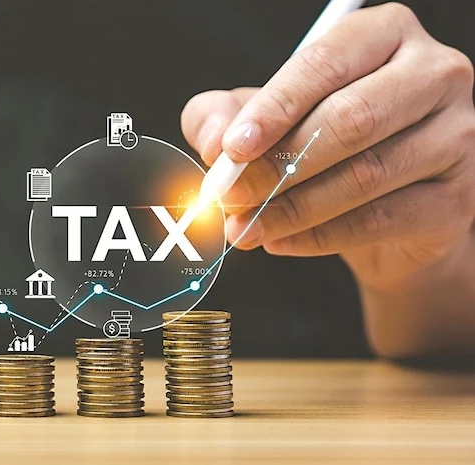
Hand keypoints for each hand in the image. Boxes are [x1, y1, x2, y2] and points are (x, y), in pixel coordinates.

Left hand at [181, 3, 474, 291]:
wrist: (389, 208)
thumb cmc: (326, 143)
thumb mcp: (267, 116)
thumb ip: (226, 114)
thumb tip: (209, 139)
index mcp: (386, 34)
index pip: (325, 64)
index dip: (273, 108)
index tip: (231, 148)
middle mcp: (435, 74)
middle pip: (349, 118)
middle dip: (277, 164)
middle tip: (229, 196)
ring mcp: (457, 135)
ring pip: (364, 174)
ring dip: (290, 208)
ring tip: (244, 228)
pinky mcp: (457, 196)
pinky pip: (379, 219)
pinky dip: (319, 236)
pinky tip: (279, 242)